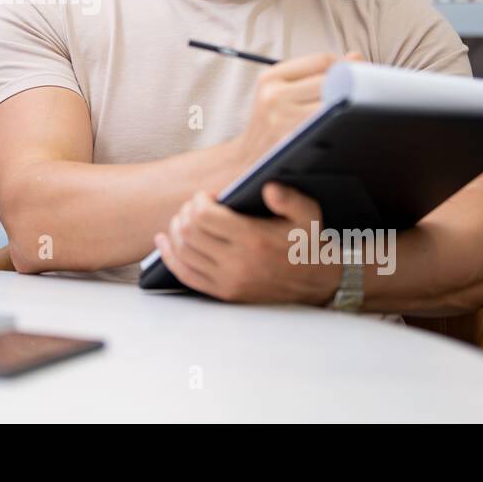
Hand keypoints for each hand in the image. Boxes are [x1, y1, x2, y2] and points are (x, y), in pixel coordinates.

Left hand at [153, 183, 341, 304]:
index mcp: (254, 239)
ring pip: (182, 252)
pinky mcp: (224, 293)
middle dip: (185, 213)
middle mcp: (237, 263)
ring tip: (183, 219)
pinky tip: (165, 241)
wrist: (317, 284)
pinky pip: (185, 275)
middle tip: (194, 206)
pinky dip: (170, 256)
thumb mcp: (308, 215)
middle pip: (188, 232)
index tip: (207, 196)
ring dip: (176, 231)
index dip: (199, 201)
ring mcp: (228, 281)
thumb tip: (268, 187)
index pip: (203, 216)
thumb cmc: (307, 243)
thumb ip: (290, 198)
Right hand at [228, 51, 364, 174]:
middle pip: (330, 81)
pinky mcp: (294, 141)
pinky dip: (342, 122)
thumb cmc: (271, 122)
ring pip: (334, 103)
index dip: (345, 66)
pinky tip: (345, 125)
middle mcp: (274, 96)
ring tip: (356, 109)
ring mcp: (283, 120)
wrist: (249, 158)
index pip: (321, 61)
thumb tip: (355, 56)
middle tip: (362, 92)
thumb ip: (315, 71)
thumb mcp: (279, 90)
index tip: (355, 74)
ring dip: (350, 105)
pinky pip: (329, 125)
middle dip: (350, 85)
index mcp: (271, 78)